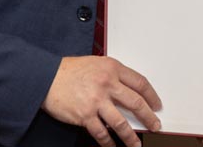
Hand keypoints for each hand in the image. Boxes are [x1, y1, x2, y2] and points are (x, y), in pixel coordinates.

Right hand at [41, 55, 161, 146]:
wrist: (45, 77)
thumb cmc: (69, 70)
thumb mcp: (96, 64)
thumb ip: (113, 75)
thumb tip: (129, 90)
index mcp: (112, 68)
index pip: (140, 83)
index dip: (152, 96)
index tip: (157, 105)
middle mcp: (107, 84)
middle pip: (136, 103)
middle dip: (149, 117)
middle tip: (155, 125)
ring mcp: (96, 101)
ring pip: (121, 123)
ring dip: (131, 137)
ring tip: (137, 144)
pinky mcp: (85, 115)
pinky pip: (101, 133)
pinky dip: (108, 143)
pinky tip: (113, 146)